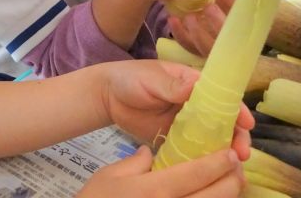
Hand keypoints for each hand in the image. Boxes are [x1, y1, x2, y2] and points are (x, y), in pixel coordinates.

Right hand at [76, 145, 244, 196]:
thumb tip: (149, 154)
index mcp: (154, 190)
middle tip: (237, 168)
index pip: (195, 174)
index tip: (230, 154)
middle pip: (214, 197)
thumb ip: (134, 162)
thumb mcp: (109, 176)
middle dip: (231, 181)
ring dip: (228, 197)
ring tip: (232, 185)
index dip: (217, 163)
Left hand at [100, 60, 252, 159]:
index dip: (236, 108)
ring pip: (213, 136)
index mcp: (191, 82)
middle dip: (236, 134)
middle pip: (222, 118)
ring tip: (234, 164)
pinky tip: (213, 170)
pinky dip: (206, 159)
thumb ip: (173, 87)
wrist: (107, 96)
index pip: (220, 95)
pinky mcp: (176, 138)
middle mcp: (194, 102)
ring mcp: (186, 122)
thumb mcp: (151, 80)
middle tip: (242, 152)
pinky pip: (195, 149)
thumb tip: (196, 86)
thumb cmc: (130, 79)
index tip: (247, 123)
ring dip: (225, 148)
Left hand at [168, 0, 244, 55]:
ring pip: (209, 47)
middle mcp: (232, 35)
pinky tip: (173, 20)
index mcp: (245, 18)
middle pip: (228, 36)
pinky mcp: (199, 46)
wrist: (234, 18)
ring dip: (199, 33)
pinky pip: (190, 46)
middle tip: (209, 7)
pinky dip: (181, 35)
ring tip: (190, 17)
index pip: (245, 15)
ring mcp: (215, 43)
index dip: (235, 3)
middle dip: (219, 22)